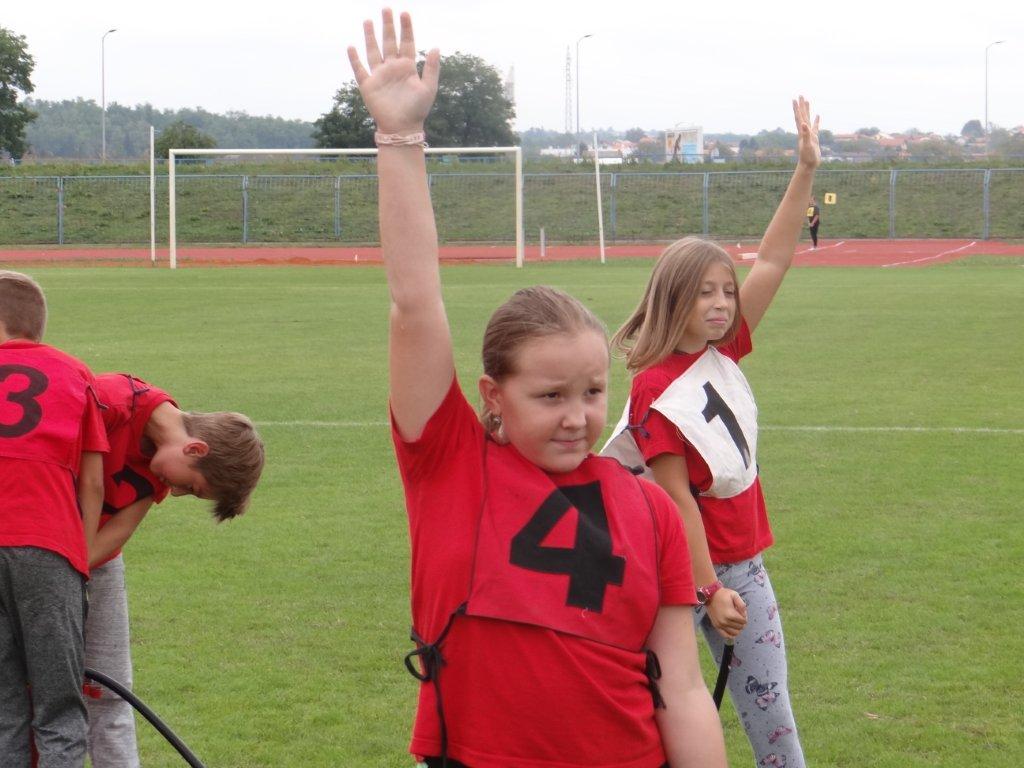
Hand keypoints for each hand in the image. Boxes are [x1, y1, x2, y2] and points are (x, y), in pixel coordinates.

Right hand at [348, 9, 439, 133]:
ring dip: (370, 36)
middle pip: (389, 42)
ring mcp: (379, 75)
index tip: (404, 13)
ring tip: (368, 21)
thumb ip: (432, 68)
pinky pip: (359, 69)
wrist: (402, 128)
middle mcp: (392, 68)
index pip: (407, 42)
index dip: (406, 28)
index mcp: (408, 67)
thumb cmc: (417, 110)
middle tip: (386, 9)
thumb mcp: (429, 88)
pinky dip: (354, 59)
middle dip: (388, 26)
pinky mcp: (368, 86)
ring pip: (373, 51)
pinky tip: (351, 47)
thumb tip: (436, 47)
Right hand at [706, 587, 746, 639]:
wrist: (710, 595)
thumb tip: (744, 615)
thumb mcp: (735, 595)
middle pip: (740, 627)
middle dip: (741, 621)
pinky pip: (726, 635)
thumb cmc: (723, 594)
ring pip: (735, 633)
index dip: (744, 616)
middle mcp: (725, 622)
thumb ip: (742, 605)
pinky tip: (732, 628)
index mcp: (731, 614)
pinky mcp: (716, 626)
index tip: (740, 610)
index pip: (744, 621)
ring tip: (735, 621)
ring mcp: (720, 625)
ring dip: (737, 628)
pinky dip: (731, 634)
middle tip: (738, 614)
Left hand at [792, 95, 820, 169]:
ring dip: (807, 110)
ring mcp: (809, 134)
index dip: (797, 108)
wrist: (808, 165)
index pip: (799, 117)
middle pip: (802, 115)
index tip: (795, 99)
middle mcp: (804, 131)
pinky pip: (815, 127)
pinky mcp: (814, 138)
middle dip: (801, 105)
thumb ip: (806, 134)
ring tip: (807, 101)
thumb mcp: (807, 145)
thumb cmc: (807, 157)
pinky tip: (817, 116)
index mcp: (802, 131)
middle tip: (800, 95)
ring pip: (808, 119)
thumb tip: (804, 124)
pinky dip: (816, 121)